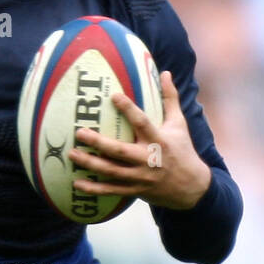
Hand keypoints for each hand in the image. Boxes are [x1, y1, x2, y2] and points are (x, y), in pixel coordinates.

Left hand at [69, 70, 211, 210]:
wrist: (191, 188)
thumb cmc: (183, 151)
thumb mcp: (179, 124)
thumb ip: (170, 99)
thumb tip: (166, 73)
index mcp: (159, 141)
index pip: (142, 122)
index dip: (128, 109)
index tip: (113, 95)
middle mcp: (148, 159)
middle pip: (119, 151)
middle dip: (98, 142)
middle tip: (79, 132)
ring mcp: (140, 177)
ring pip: (111, 171)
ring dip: (90, 164)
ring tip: (72, 154)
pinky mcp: (135, 190)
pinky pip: (111, 190)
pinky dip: (94, 189)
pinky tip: (77, 183)